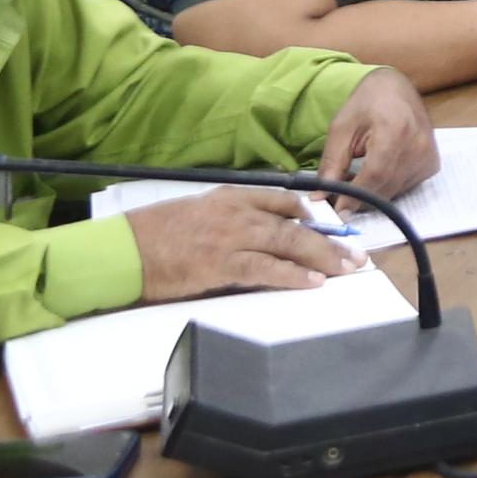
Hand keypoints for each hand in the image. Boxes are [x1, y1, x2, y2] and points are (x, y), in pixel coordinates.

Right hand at [126, 185, 357, 302]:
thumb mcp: (196, 211)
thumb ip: (230, 217)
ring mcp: (230, 237)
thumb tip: (260, 233)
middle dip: (329, 240)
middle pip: (294, 224)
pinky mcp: (221, 264)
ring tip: (345, 268)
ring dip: (322, 258)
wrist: (122, 249)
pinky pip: (266, 269)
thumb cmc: (153, 234)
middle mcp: (236, 212)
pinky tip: (312, 281)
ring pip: (288, 244)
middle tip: (354, 254)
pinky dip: (292, 275)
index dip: (310, 215)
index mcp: (230, 196)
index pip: (282, 199)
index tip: (329, 225)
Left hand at [315, 66, 439, 196]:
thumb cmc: (367, 103)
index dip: (354, 195)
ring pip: (393, 192)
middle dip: (358, 198)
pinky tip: (374, 174)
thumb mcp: (341, 128)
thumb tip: (321, 197)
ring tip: (353, 179)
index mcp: (396, 130)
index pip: (375, 174)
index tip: (335, 210)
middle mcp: (419, 146)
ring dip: (370, 193)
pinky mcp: (432, 165)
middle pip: (385, 187)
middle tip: (336, 196)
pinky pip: (404, 188)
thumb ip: (331, 164)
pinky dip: (385, 188)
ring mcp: (429, 157)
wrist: (396, 89)